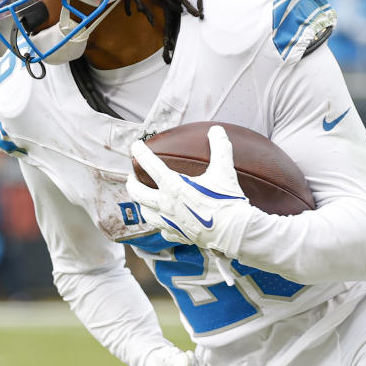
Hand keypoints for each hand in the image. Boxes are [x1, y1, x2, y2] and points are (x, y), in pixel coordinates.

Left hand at [126, 125, 259, 257]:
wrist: (233, 233)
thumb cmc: (227, 200)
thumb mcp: (224, 170)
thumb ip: (220, 148)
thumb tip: (217, 130)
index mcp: (174, 186)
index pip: (150, 165)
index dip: (140, 153)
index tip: (135, 146)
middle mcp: (167, 205)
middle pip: (138, 194)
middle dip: (132, 183)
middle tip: (132, 178)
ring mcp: (170, 222)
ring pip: (146, 214)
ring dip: (142, 205)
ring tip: (143, 200)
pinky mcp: (178, 235)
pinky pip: (163, 230)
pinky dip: (161, 224)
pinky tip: (164, 222)